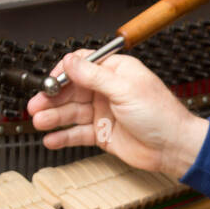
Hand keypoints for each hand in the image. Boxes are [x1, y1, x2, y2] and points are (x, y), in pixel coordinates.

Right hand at [26, 50, 208, 180]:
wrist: (173, 147)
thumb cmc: (161, 115)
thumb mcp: (125, 90)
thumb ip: (95, 76)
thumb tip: (71, 61)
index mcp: (115, 72)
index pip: (81, 65)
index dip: (63, 73)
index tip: (50, 83)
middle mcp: (106, 90)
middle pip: (71, 90)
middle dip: (52, 98)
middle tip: (36, 105)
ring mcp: (103, 112)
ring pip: (71, 112)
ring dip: (54, 117)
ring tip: (40, 122)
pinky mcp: (102, 133)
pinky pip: (77, 133)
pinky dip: (63, 136)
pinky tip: (51, 138)